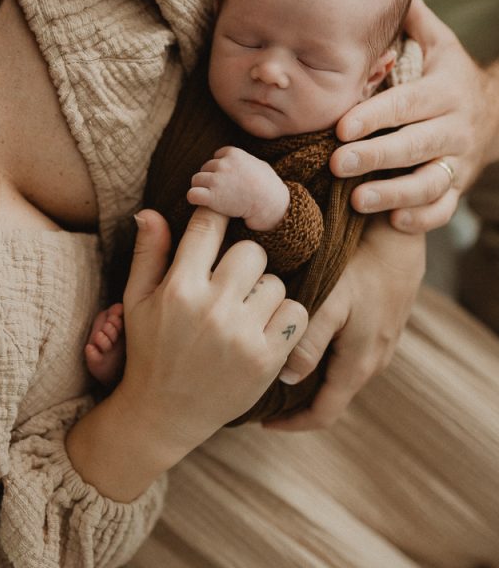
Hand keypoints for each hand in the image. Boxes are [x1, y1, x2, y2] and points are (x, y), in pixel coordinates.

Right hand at [116, 206, 307, 451]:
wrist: (163, 413)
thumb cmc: (150, 349)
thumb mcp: (136, 300)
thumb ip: (148, 253)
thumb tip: (151, 210)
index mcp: (179, 288)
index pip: (208, 226)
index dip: (218, 213)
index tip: (224, 214)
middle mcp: (212, 308)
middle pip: (252, 251)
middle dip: (244, 261)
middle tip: (234, 279)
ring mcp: (242, 335)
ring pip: (276, 282)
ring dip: (264, 291)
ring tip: (246, 309)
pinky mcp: (266, 359)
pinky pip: (296, 313)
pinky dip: (285, 317)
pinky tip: (264, 327)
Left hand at [187, 146, 289, 230]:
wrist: (270, 204)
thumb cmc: (269, 187)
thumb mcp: (260, 165)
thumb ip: (246, 160)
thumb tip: (241, 162)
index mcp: (234, 154)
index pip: (216, 156)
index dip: (220, 168)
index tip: (228, 179)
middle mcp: (223, 164)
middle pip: (205, 168)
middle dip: (211, 179)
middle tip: (221, 191)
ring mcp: (216, 180)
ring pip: (196, 180)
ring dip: (202, 188)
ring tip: (212, 198)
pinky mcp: (211, 196)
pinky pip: (192, 194)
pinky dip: (194, 198)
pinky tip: (202, 203)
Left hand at [264, 215, 423, 430]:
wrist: (399, 237)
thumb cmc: (361, 265)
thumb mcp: (331, 302)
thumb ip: (309, 342)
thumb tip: (287, 378)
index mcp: (359, 364)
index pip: (324, 415)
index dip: (292, 424)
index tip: (263, 422)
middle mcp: (373, 361)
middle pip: (330, 398)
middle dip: (297, 403)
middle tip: (262, 394)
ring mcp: (379, 344)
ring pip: (338, 376)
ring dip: (310, 380)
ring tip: (277, 369)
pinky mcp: (380, 325)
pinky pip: (348, 355)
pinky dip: (323, 359)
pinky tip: (303, 341)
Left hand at [330, 0, 498, 232]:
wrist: (493, 115)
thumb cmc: (449, 77)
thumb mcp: (440, 45)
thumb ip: (414, 22)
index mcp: (444, 91)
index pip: (407, 104)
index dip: (375, 116)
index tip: (341, 126)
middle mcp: (453, 127)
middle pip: (414, 145)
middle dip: (375, 156)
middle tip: (336, 164)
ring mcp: (457, 161)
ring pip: (429, 183)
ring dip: (393, 194)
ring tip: (357, 201)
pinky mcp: (457, 188)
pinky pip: (443, 209)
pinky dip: (421, 219)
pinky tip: (393, 222)